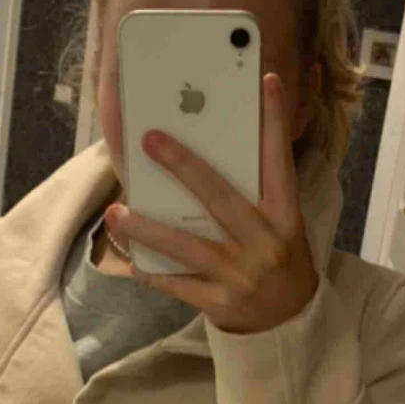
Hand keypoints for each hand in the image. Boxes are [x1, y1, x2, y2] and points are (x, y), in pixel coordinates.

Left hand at [105, 73, 319, 334]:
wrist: (288, 323)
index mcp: (284, 217)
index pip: (280, 163)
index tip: (268, 81)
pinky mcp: (220, 303)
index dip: (276, 122)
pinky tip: (129, 261)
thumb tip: (202, 157)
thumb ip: (253, 193)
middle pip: (220, 198)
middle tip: (150, 139)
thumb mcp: (280, 225)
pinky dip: (152, 273)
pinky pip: (177, 286)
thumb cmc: (277, 261)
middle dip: (184, 166)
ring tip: (117, 212)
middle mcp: (264, 244)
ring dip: (148, 229)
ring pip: (187, 247)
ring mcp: (240, 276)